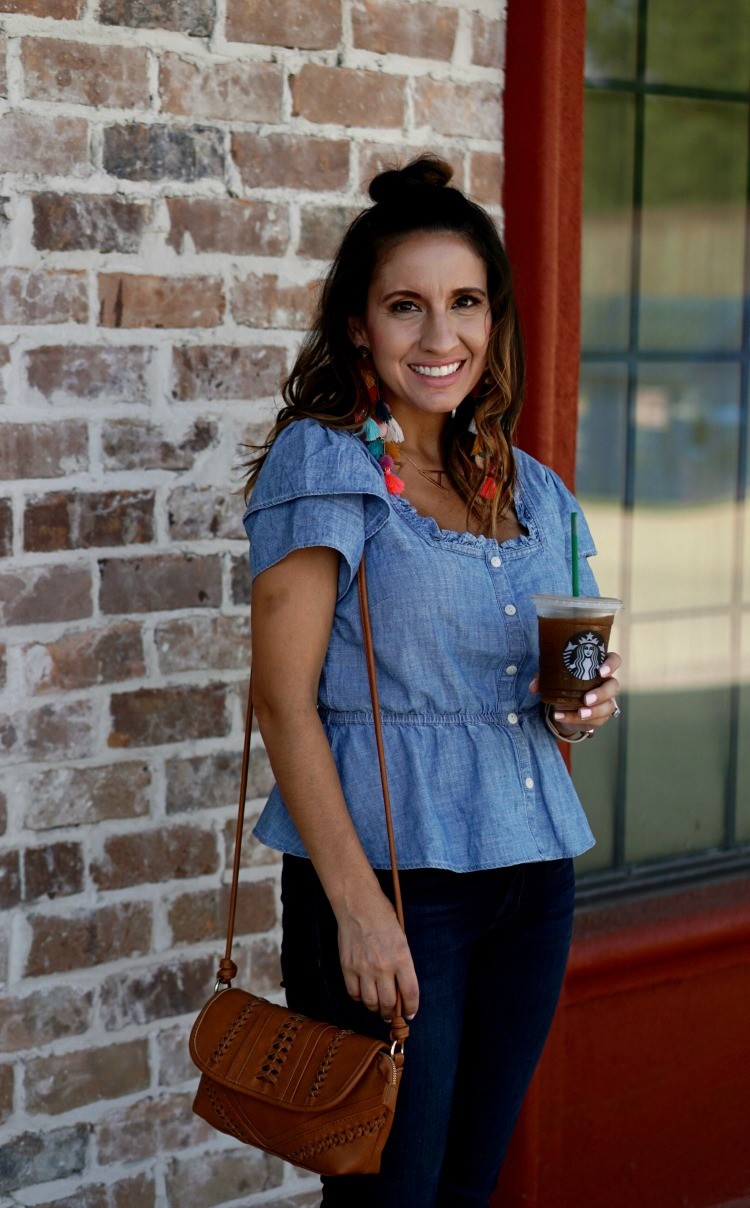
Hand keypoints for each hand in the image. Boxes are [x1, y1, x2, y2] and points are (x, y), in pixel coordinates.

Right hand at [334, 887, 418, 1022]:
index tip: (410, 1013)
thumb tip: (401, 989)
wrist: (358, 904)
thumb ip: (402, 964)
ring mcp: (363, 968)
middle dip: (391, 1012)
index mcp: (401, 957)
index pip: (410, 993)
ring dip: (375, 1008)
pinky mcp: (348, 967)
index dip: (411, 1007)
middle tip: (391, 1013)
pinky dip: (359, 997)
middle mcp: (383, 966)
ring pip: (370, 1002)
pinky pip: (353, 993)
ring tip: (377, 1006)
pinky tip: (363, 994)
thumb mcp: (401, 939)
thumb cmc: (383, 917)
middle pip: (389, 1003)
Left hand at [530, 651, 621, 734]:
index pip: (614, 661)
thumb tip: (534, 687)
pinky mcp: (600, 717)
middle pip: (614, 686)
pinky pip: (596, 720)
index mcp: (597, 667)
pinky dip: (577, 719)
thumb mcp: (552, 678)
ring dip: (594, 711)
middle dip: (602, 693)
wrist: (561, 707)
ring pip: (609, 706)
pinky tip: (563, 717)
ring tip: (580, 712)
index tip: (601, 671)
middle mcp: (606, 683)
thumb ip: (543, 678)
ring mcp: (606, 701)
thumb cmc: (562, 685)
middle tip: (586, 699)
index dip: (611, 664)